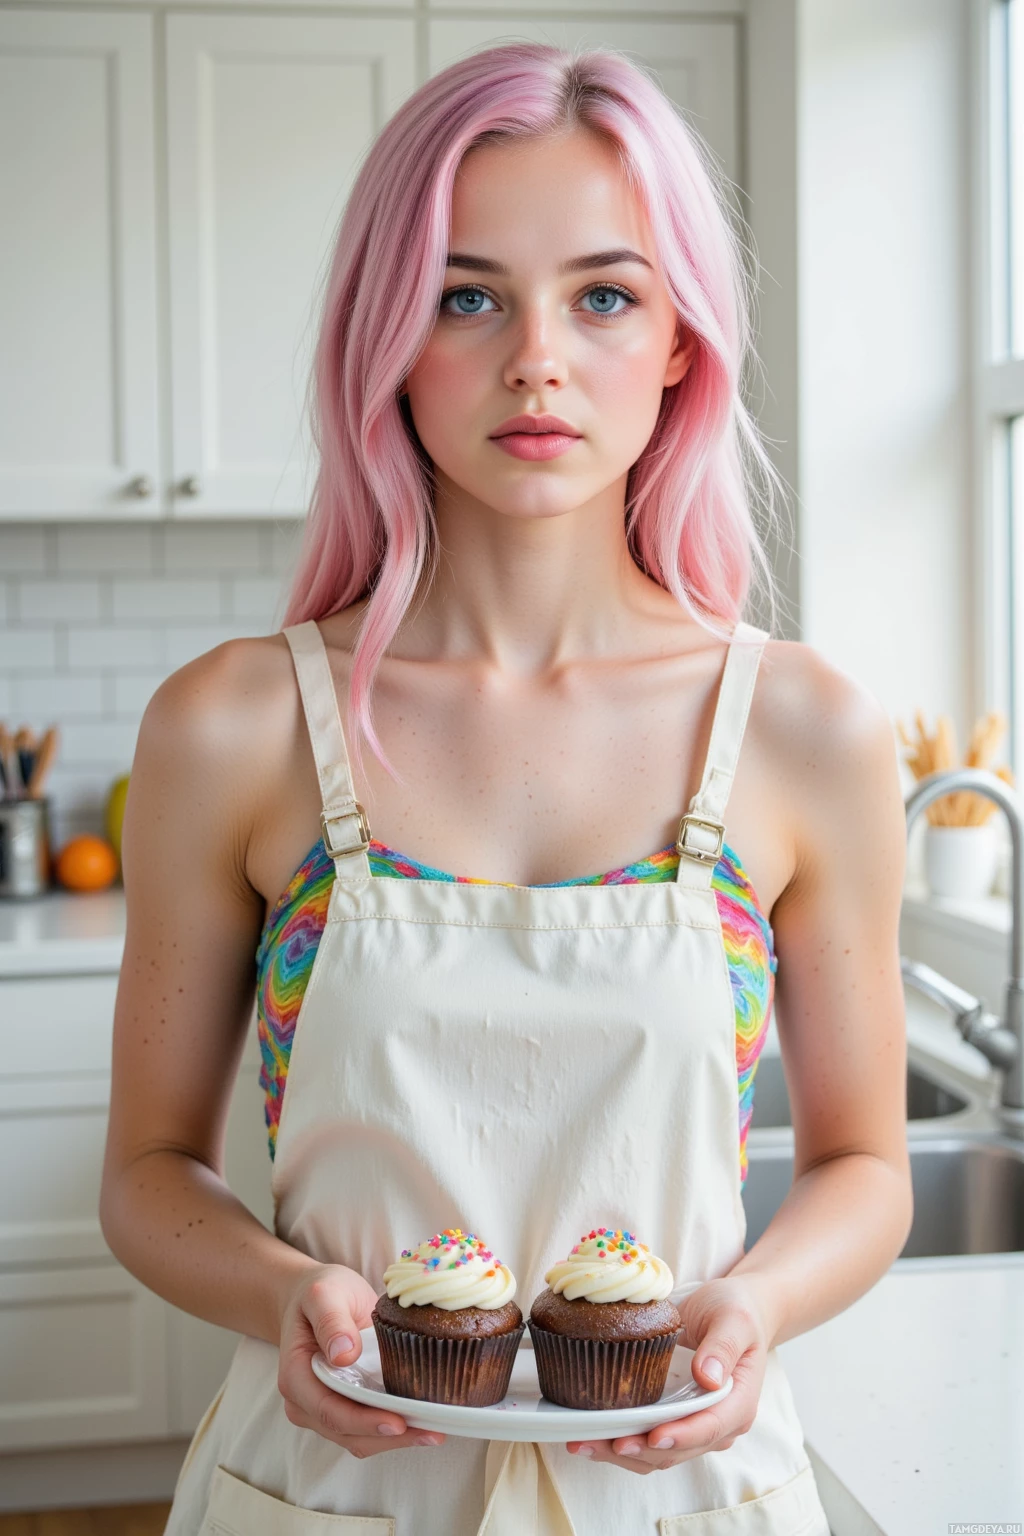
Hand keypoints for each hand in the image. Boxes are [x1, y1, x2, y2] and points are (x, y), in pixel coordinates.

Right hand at [277, 1262, 445, 1456]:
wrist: (318, 1297)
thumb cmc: (321, 1292)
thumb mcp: (324, 1294)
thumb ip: (331, 1320)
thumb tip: (343, 1355)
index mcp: (296, 1375)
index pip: (329, 1410)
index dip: (363, 1422)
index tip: (397, 1423)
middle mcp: (304, 1401)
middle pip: (345, 1432)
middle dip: (387, 1438)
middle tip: (430, 1433)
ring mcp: (322, 1409)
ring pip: (357, 1438)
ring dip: (393, 1440)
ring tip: (433, 1433)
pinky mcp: (342, 1408)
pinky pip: (365, 1429)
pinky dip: (391, 1431)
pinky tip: (420, 1425)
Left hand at [565, 1277, 769, 1474]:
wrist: (735, 1310)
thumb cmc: (736, 1311)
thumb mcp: (734, 1318)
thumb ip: (723, 1346)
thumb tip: (709, 1378)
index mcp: (738, 1402)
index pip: (709, 1428)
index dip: (680, 1436)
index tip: (652, 1436)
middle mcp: (720, 1423)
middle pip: (678, 1449)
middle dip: (640, 1450)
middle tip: (603, 1442)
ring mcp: (696, 1425)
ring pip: (660, 1454)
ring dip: (623, 1453)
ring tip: (585, 1444)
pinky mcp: (675, 1419)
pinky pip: (649, 1441)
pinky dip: (622, 1443)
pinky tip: (592, 1438)